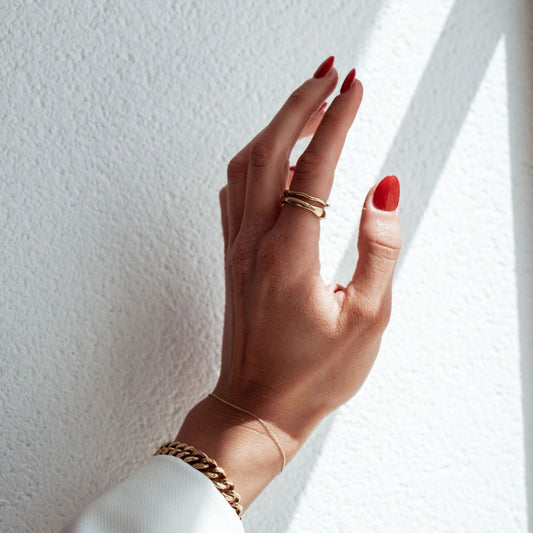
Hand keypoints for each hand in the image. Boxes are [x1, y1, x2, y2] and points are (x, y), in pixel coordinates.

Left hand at [178, 57, 400, 508]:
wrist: (256, 406)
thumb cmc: (312, 374)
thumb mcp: (367, 319)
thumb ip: (380, 249)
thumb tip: (383, 190)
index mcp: (291, 255)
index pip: (316, 165)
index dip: (338, 119)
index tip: (356, 86)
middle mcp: (255, 242)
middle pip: (270, 148)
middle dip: (301, 102)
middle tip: (330, 73)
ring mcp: (237, 247)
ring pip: (246, 165)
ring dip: (276, 126)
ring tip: (309, 104)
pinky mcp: (231, 257)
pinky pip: (236, 191)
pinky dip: (255, 160)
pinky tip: (276, 156)